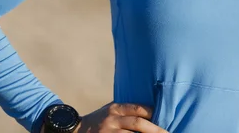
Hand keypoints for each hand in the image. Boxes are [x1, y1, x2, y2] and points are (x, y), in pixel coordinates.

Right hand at [42, 102, 167, 132]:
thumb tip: (151, 113)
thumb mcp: (110, 110)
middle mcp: (111, 119)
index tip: (165, 118)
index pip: (138, 109)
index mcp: (115, 108)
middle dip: (155, 129)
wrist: (73, 130)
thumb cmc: (98, 120)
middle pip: (138, 123)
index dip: (153, 113)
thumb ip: (126, 111)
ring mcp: (107, 132)